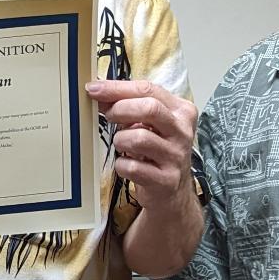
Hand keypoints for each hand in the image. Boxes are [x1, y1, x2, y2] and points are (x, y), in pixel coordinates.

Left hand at [87, 79, 197, 212]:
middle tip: (108, 116)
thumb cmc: (156, 151)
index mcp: (181, 111)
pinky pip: (133, 167)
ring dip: (121, 140)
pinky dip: (122, 165)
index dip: (118, 88)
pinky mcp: (166, 180)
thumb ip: (129, 105)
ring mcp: (176, 156)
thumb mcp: (149, 124)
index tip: (95, 89)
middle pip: (150, 109)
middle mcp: (183, 132)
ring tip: (123, 144)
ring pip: (139, 138)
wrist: (172, 191)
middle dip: (120, 109)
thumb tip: (99, 92)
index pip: (149, 90)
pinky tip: (127, 165)